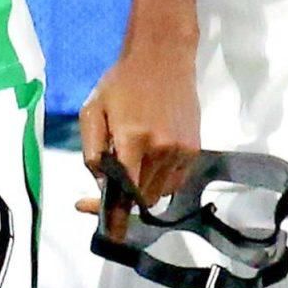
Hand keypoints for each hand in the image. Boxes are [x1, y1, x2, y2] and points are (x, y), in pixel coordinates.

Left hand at [73, 41, 199, 227]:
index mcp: (133, 139)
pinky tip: (147, 162)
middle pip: (142, 199)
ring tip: (129, 166)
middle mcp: (161, 150)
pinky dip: (159, 182)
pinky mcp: (195, 150)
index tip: (106, 230)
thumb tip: (100, 184)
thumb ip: (93, 150)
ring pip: (159, 194)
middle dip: (123, 201)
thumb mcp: (93, 110)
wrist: (163, 57)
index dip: (112, 216)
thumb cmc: (121, 82)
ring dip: (141, 191)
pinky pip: (175, 183)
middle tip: (107, 187)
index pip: (124, 193)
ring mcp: (182, 151)